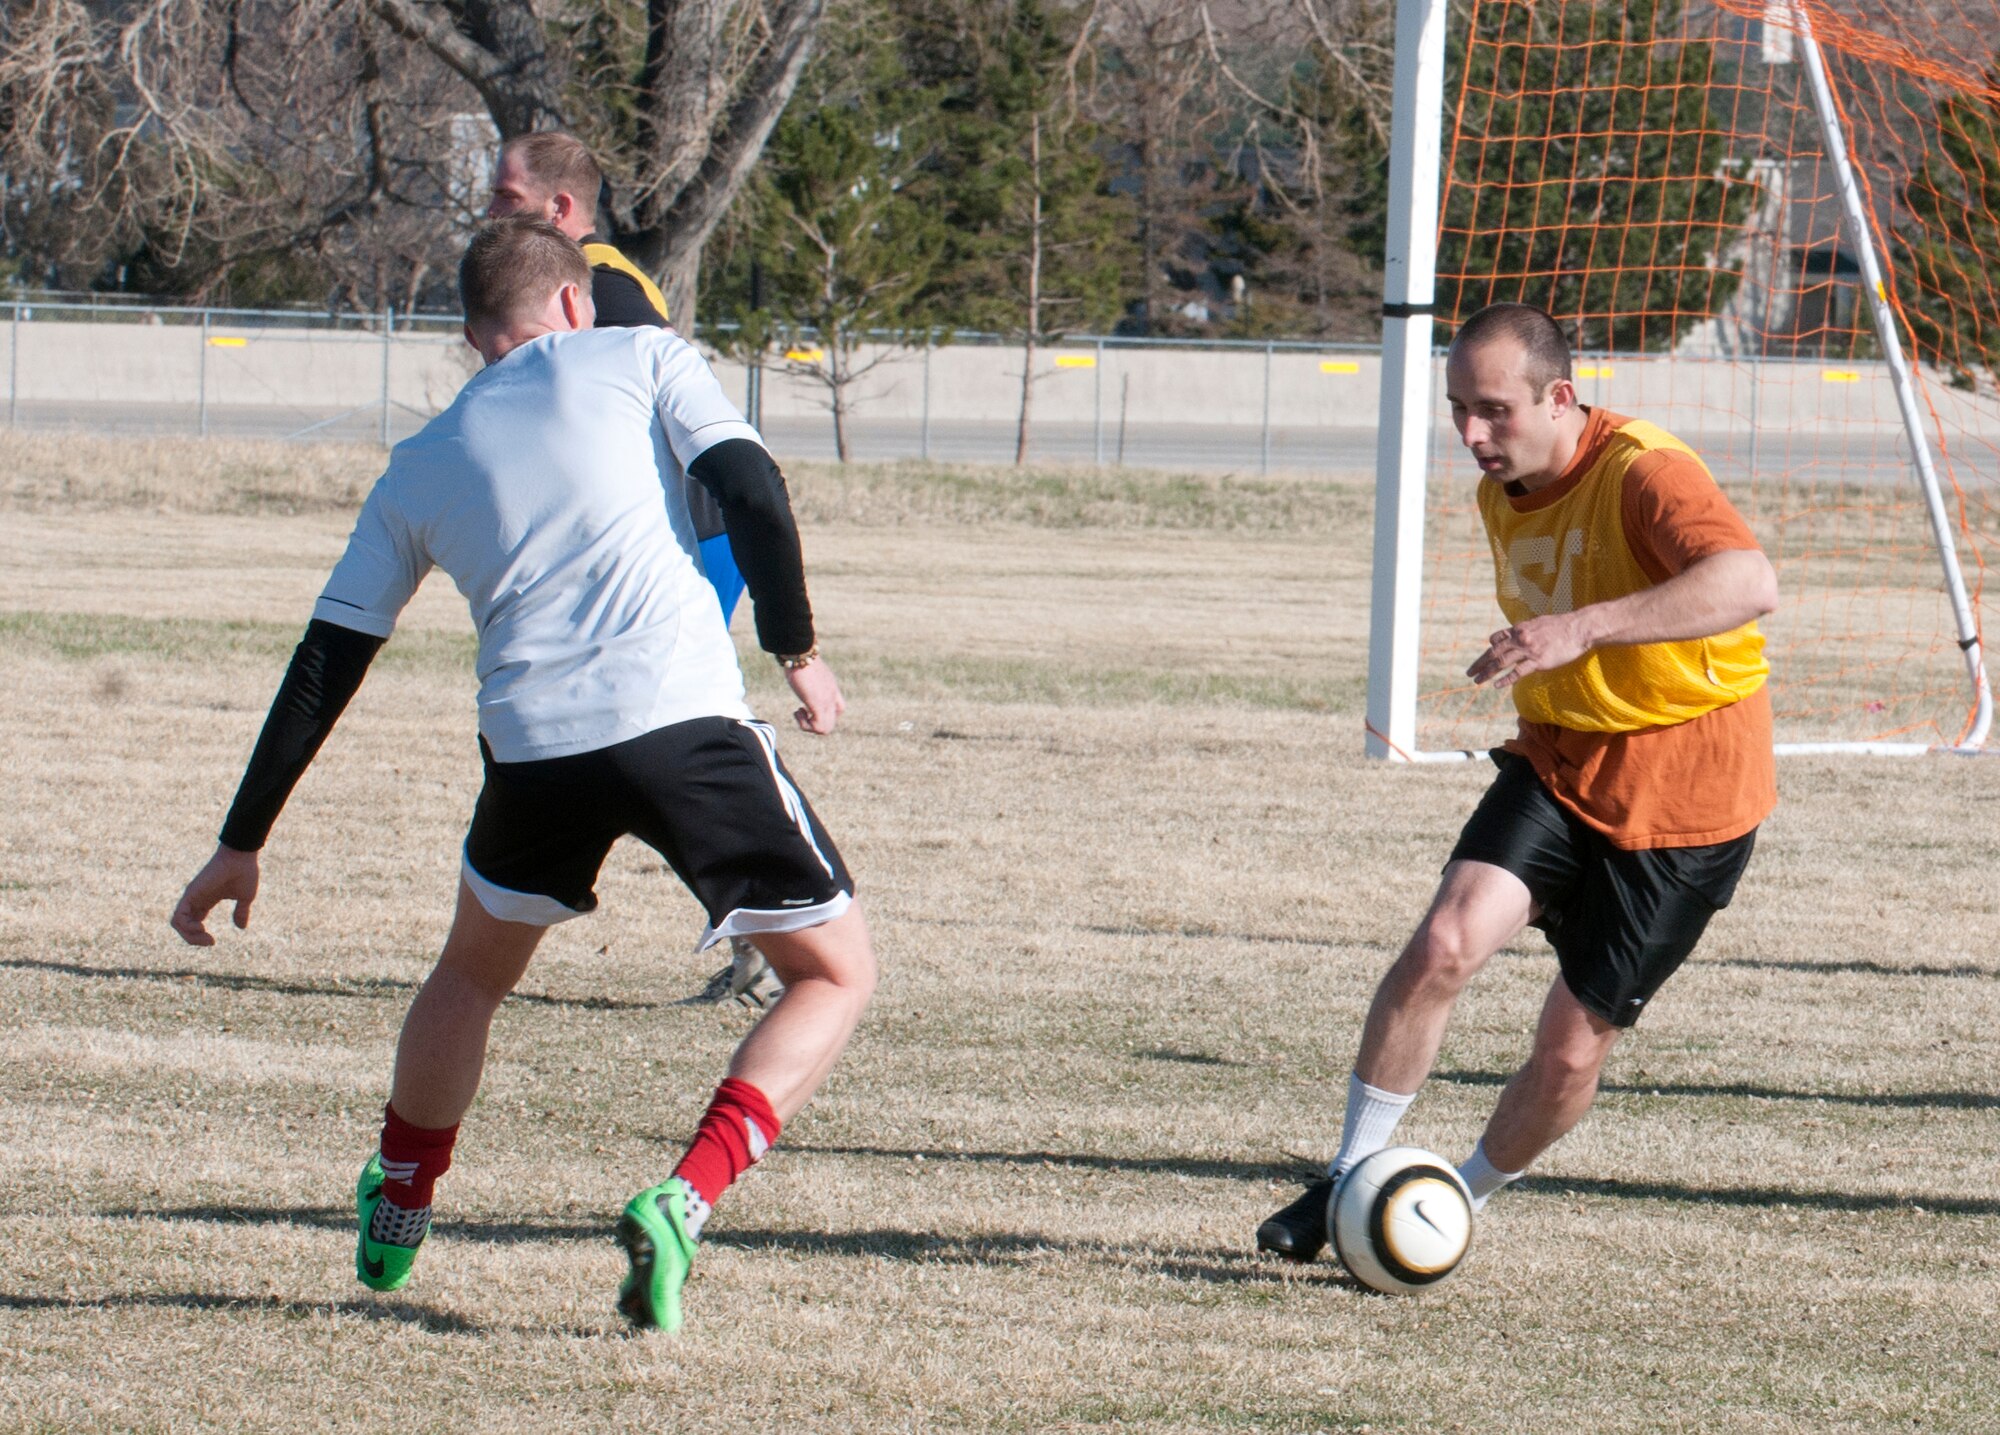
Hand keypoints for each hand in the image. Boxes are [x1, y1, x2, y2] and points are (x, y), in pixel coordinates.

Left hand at [170, 845, 260, 945]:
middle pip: (182, 926)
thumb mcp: (245, 898)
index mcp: (206, 901)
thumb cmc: (244, 873)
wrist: (241, 857)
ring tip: (205, 936)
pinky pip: (179, 916)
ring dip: (189, 935)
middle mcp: (196, 900)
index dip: (199, 937)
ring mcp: (191, 897)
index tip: (213, 941)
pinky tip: (201, 927)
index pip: (193, 923)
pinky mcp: (190, 894)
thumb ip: (241, 912)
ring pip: (177, 923)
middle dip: (193, 939)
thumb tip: (241, 927)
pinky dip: (186, 927)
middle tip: (210, 941)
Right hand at [784, 657, 845, 733]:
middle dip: (814, 723)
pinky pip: (818, 727)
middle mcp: (832, 696)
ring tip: (798, 711)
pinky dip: (805, 725)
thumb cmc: (798, 656)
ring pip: (826, 729)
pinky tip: (797, 711)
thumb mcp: (807, 667)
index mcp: (832, 687)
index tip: (808, 705)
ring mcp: (827, 701)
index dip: (823, 713)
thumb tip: (793, 665)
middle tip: (802, 711)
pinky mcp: (818, 704)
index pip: (839, 709)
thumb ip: (807, 672)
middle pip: (831, 722)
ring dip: (809, 726)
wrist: (800, 652)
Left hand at [1467, 612, 1593, 688]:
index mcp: (1519, 628)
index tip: (1484, 658)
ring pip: (1501, 663)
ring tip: (1477, 681)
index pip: (1496, 639)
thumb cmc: (1561, 625)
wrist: (1579, 628)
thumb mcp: (1538, 622)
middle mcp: (1520, 638)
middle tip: (1469, 672)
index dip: (1489, 648)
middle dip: (1480, 663)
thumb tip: (1518, 632)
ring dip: (1487, 673)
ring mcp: (1528, 650)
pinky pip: (1517, 672)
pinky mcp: (1538, 661)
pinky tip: (1496, 685)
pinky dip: (1505, 679)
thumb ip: (1526, 629)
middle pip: (1493, 652)